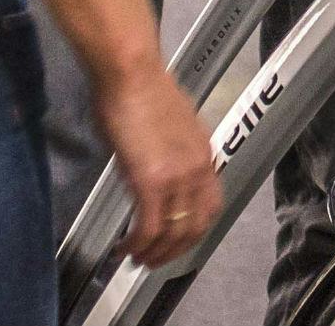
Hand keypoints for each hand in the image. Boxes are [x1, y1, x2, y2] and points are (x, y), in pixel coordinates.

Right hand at [97, 61, 222, 267]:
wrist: (131, 73)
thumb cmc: (143, 90)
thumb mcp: (170, 126)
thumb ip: (172, 151)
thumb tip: (159, 167)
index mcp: (204, 154)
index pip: (211, 205)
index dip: (194, 230)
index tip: (177, 240)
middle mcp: (198, 169)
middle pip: (196, 226)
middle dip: (174, 251)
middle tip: (153, 261)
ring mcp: (176, 177)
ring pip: (173, 233)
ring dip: (154, 253)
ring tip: (135, 260)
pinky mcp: (150, 181)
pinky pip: (148, 228)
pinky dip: (136, 244)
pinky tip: (123, 248)